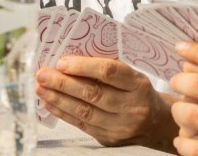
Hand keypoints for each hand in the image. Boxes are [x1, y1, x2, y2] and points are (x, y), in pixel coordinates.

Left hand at [36, 56, 178, 150]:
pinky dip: (63, 113)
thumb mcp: (133, 76)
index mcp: (138, 84)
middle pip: (93, 93)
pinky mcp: (109, 138)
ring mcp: (120, 126)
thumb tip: (70, 60)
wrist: (156, 124)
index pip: (109, 72)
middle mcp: (131, 106)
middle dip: (63, 83)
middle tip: (42, 74)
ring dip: (58, 99)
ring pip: (84, 111)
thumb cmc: (139, 93)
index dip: (83, 67)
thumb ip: (107, 68)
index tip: (61, 62)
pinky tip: (49, 104)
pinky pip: (81, 125)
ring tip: (41, 88)